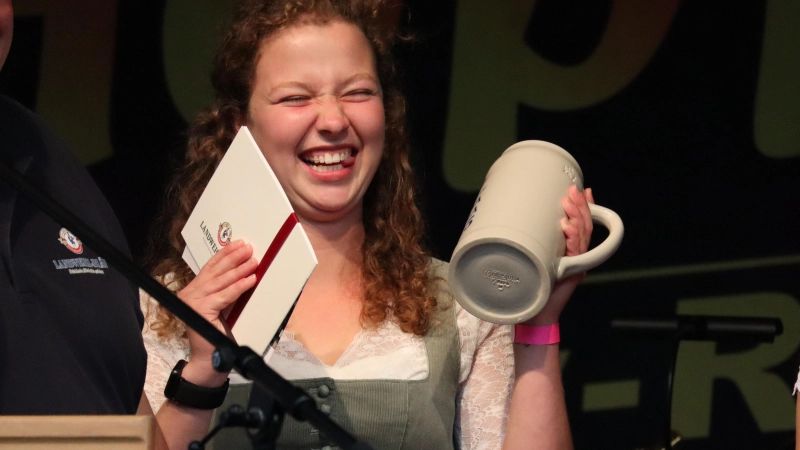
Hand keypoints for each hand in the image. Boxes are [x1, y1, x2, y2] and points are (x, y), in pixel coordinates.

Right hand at [178, 239, 257, 363]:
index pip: (210, 268)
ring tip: (253, 261)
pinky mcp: (200, 311)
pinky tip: (250, 279)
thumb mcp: (222, 308)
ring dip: (239, 270)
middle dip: (233, 257)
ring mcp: (193, 302)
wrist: (209, 361)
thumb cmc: (216, 336)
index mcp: (193, 291)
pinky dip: (239, 287)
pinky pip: (225, 295)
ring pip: (220, 281)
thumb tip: (243, 273)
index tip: (238, 244)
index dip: (224, 255)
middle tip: (248, 248)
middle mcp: (189, 294)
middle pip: (214, 271)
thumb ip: (225, 292)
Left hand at [525, 185, 593, 325]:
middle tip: (571, 191)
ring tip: (568, 205)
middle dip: (580, 207)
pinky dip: (572, 240)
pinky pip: (575, 255)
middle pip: (586, 227)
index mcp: (573, 250)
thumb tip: (519, 217)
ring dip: (576, 219)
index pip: (584, 224)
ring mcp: (577, 265)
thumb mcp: (531, 255)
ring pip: (583, 238)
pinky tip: (567, 229)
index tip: (581, 189)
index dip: (585, 206)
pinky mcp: (572, 274)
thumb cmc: (531, 283)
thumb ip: (531, 239)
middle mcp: (578, 256)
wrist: (534, 313)